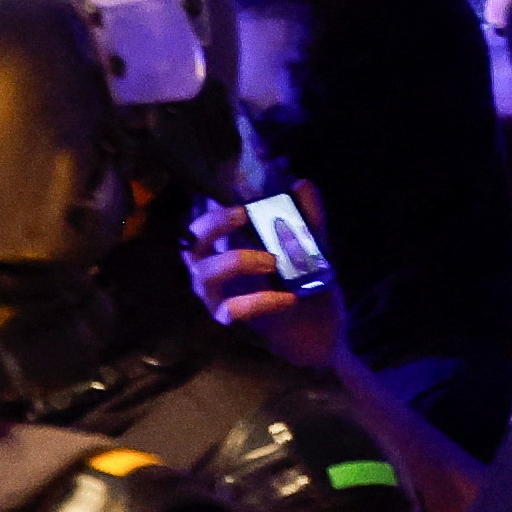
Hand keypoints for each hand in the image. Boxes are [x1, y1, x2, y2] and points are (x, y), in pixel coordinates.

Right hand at [183, 190, 341, 375]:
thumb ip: (307, 215)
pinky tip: (288, 298)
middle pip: (192, 241)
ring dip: (236, 260)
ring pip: (205, 273)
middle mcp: (213, 266)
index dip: (212, 203)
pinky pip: (233, 308)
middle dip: (213, 224)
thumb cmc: (307, 283)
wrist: (319, 328)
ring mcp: (216, 293)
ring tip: (272, 262)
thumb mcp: (312, 244)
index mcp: (229, 244)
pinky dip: (260, 301)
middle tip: (243, 213)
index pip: (207, 219)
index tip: (238, 189)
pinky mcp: (228, 317)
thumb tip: (301, 183)